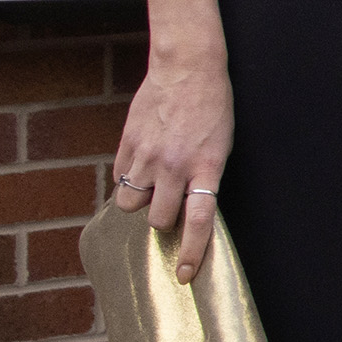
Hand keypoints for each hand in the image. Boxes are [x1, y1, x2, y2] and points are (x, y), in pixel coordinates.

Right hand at [111, 55, 234, 281]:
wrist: (189, 68)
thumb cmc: (213, 107)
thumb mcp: (220, 147)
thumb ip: (202, 178)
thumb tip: (187, 210)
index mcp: (206, 167)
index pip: (199, 220)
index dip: (192, 251)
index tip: (185, 274)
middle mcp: (175, 165)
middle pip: (157, 219)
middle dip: (162, 221)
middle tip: (169, 207)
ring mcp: (148, 155)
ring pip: (131, 203)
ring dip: (140, 202)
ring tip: (152, 185)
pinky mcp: (128, 142)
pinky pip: (120, 177)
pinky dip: (128, 179)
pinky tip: (140, 166)